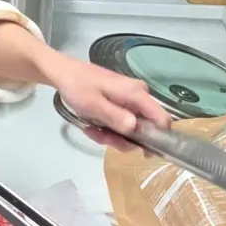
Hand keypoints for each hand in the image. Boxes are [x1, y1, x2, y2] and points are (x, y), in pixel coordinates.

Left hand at [52, 59, 172, 151]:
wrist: (63, 73)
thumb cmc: (78, 87)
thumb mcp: (94, 106)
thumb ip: (116, 118)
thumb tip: (136, 129)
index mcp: (137, 94)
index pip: (162, 119)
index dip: (158, 139)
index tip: (142, 152)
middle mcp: (139, 95)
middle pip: (144, 128)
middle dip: (123, 138)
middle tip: (102, 137)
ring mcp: (130, 99)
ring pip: (130, 127)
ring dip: (111, 134)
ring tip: (92, 129)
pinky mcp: (121, 102)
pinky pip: (120, 121)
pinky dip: (107, 127)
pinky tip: (92, 125)